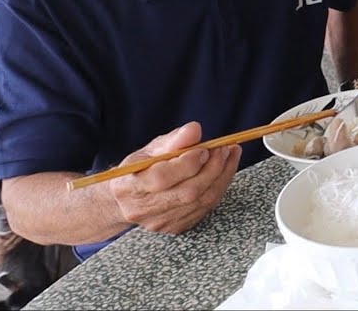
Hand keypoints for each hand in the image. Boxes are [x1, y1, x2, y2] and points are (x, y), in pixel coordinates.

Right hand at [109, 122, 240, 234]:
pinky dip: (219, 187)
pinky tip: (223, 171)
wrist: (128, 201)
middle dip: (213, 168)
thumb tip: (194, 129)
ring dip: (222, 176)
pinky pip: (205, 209)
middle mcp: (142, 209)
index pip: (162, 178)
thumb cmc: (140, 170)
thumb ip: (173, 140)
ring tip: (230, 155)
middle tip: (225, 149)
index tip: (205, 148)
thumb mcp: (150, 150)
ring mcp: (160, 222)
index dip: (188, 162)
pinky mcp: (175, 228)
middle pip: (187, 192)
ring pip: (201, 201)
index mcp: (128, 186)